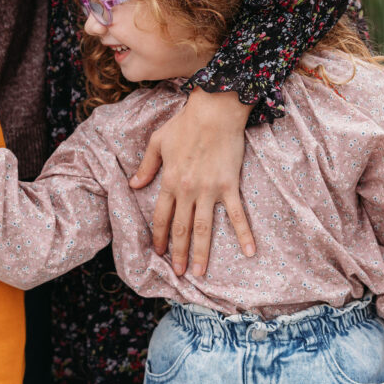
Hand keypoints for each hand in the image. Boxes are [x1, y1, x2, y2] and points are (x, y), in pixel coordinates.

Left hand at [129, 88, 255, 274]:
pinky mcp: (229, 186)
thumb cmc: (185, 123)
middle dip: (178, 253)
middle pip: (181, 228)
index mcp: (170, 181)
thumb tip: (133, 185)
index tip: (158, 252)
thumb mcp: (157, 142)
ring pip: (203, 228)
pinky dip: (244, 234)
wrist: (215, 110)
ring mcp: (210, 190)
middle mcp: (188, 190)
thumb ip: (146, 167)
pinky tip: (250, 252)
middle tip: (178, 273)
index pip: (161, 216)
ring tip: (199, 273)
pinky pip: (237, 214)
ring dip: (201, 253)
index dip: (159, 236)